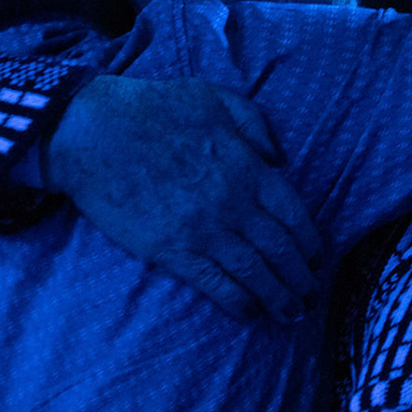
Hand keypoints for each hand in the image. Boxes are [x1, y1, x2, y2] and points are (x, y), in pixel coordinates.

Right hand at [45, 76, 322, 321]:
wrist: (93, 132)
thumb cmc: (152, 108)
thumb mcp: (214, 97)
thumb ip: (255, 124)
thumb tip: (280, 159)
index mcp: (246, 166)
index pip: (293, 214)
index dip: (310, 243)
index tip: (317, 259)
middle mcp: (232, 203)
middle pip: (280, 250)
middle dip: (300, 278)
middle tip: (309, 296)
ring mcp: (203, 230)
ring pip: (254, 273)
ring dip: (278, 297)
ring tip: (290, 314)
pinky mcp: (171, 250)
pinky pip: (215, 284)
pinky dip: (238, 301)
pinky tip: (250, 311)